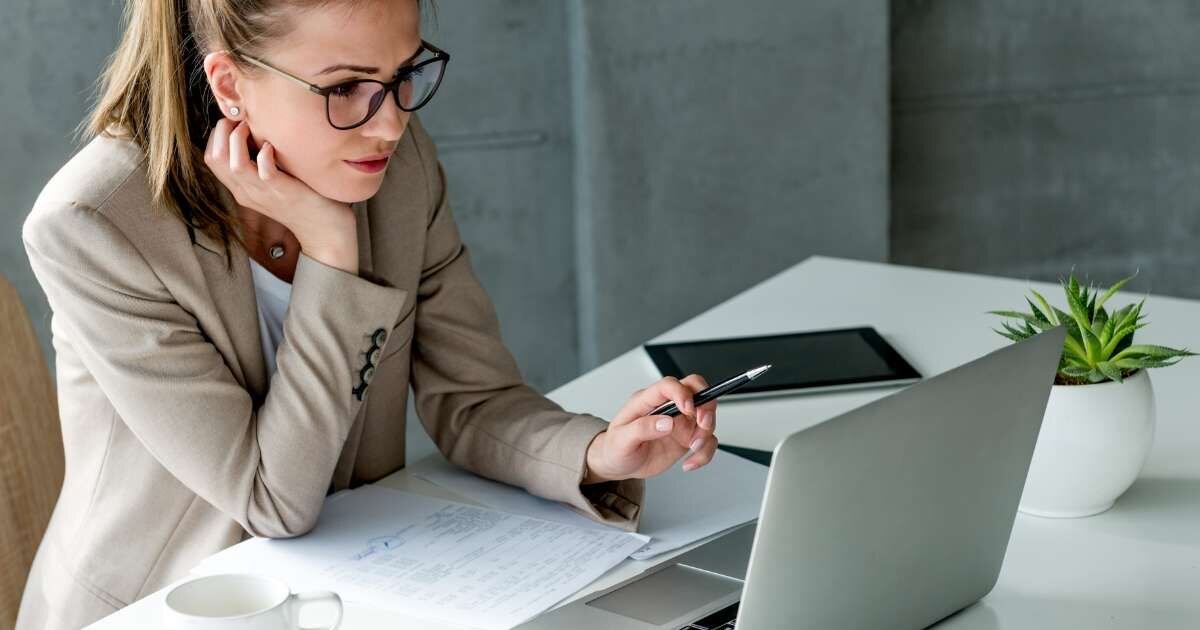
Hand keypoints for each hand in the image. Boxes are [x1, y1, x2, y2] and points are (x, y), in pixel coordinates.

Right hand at [204, 118, 357, 272]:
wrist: (326, 232)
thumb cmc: (304, 200)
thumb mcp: (274, 182)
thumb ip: (261, 164)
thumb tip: (258, 133)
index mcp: (242, 188)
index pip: (211, 158)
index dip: (217, 134)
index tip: (234, 121)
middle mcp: (247, 191)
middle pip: (215, 158)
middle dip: (222, 131)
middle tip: (240, 119)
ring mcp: (264, 193)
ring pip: (233, 164)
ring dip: (238, 139)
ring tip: (252, 127)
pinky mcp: (283, 192)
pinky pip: (264, 172)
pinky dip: (265, 154)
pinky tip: (272, 146)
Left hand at [584, 375, 717, 482]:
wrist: (619, 465)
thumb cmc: (616, 447)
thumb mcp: (621, 439)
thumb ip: (642, 429)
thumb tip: (666, 422)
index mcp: (648, 400)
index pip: (669, 385)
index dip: (682, 392)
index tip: (687, 408)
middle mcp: (667, 407)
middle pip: (696, 389)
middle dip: (706, 404)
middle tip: (703, 423)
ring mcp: (680, 422)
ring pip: (706, 416)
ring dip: (706, 433)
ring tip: (693, 449)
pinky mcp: (687, 438)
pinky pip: (707, 441)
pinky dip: (705, 453)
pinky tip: (690, 462)